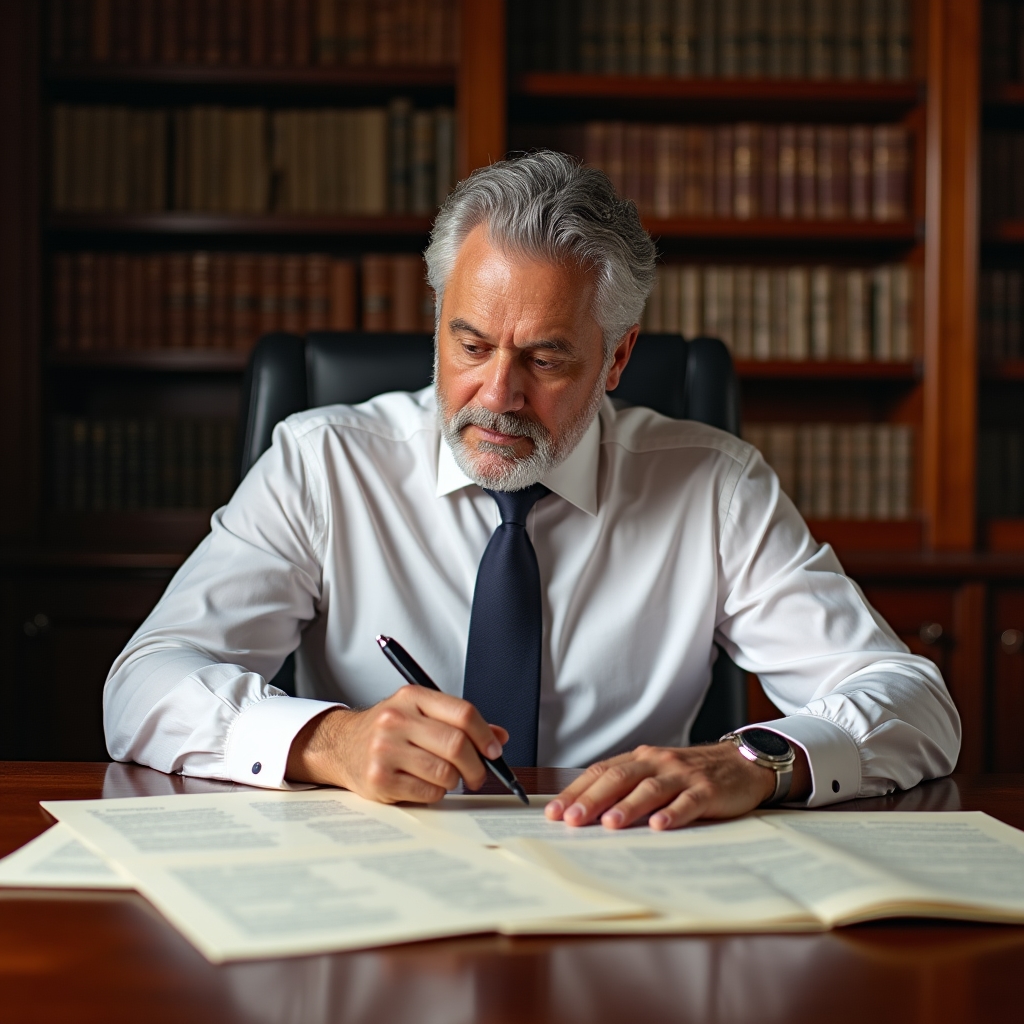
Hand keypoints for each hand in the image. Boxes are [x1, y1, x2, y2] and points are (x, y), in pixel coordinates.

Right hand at [285, 688, 508, 803]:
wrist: (341, 745)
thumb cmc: (389, 731)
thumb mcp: (421, 714)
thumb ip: (459, 722)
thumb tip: (500, 737)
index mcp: (412, 697)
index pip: (462, 713)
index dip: (485, 734)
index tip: (494, 750)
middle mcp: (396, 720)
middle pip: (457, 744)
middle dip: (476, 765)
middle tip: (478, 775)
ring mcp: (385, 750)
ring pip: (445, 772)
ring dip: (455, 781)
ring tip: (447, 778)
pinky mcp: (379, 779)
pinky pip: (428, 792)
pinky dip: (436, 793)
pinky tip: (427, 785)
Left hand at [545, 741, 810, 830]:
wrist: (741, 763)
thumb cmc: (692, 774)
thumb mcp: (657, 773)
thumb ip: (629, 786)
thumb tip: (587, 811)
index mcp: (640, 759)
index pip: (601, 772)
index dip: (576, 791)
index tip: (553, 812)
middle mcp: (657, 763)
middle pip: (618, 779)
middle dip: (592, 800)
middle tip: (570, 820)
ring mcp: (683, 776)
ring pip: (650, 789)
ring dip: (628, 806)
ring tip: (609, 824)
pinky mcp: (708, 791)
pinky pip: (688, 802)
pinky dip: (673, 813)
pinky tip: (660, 826)